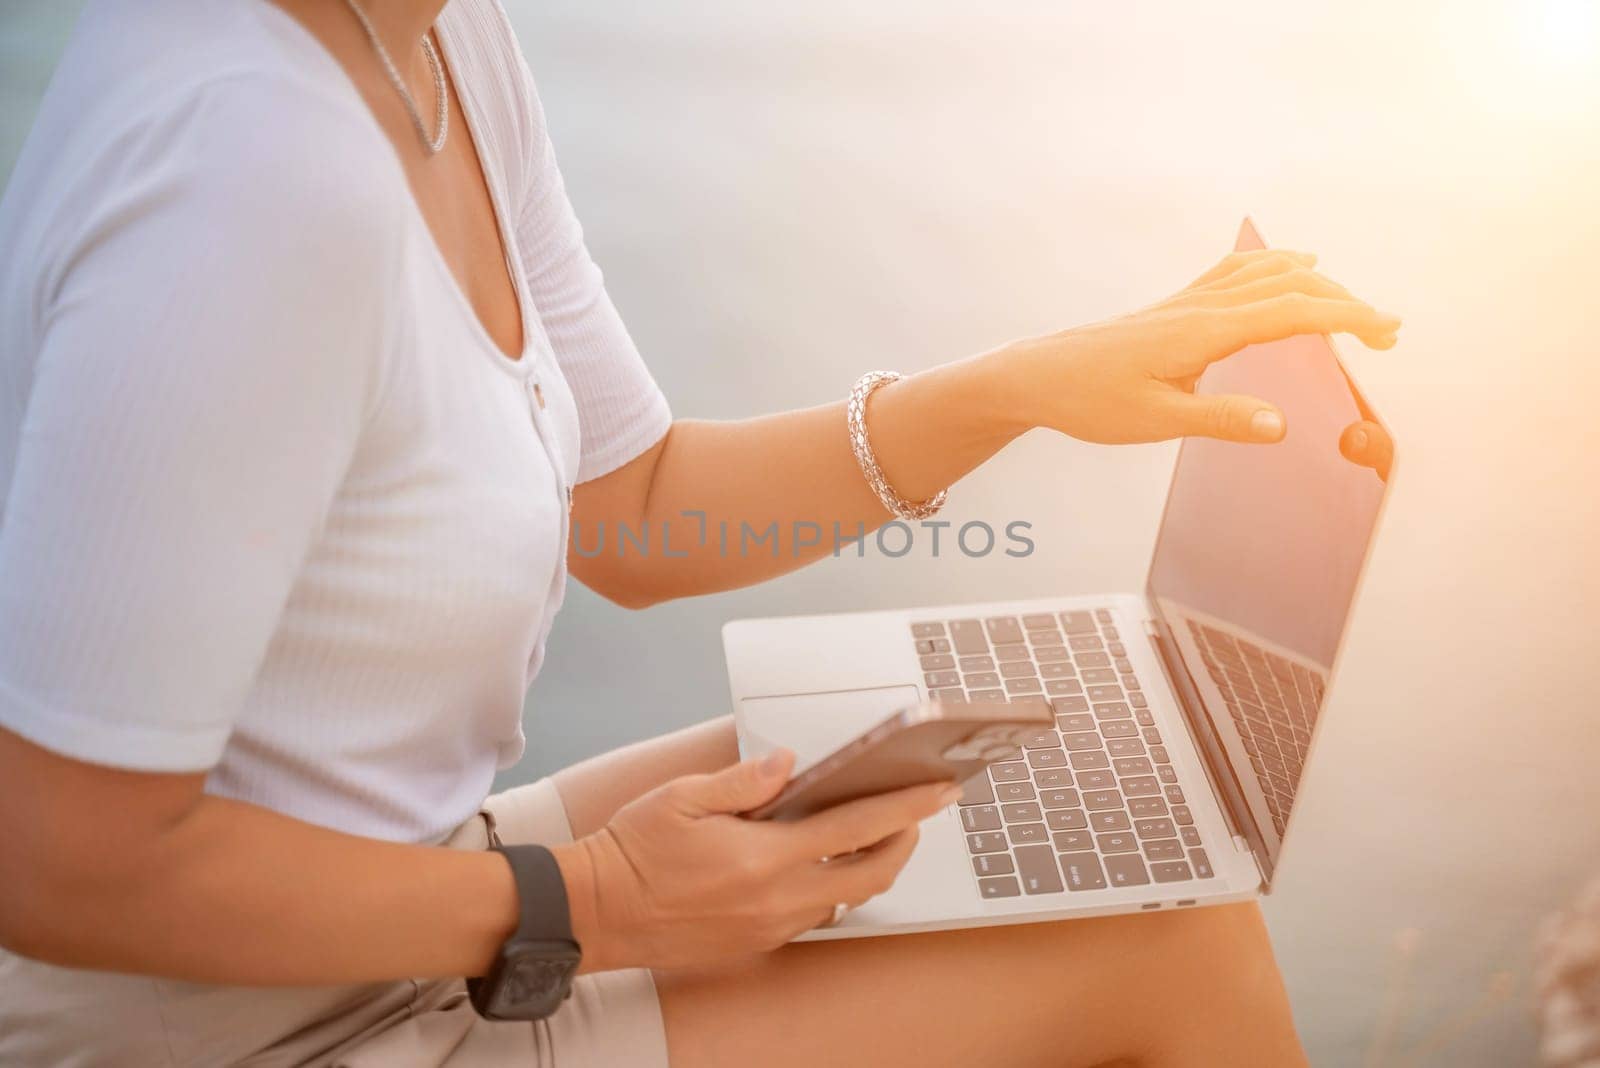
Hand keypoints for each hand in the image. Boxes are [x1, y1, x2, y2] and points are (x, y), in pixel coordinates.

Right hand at [552, 750, 957, 972]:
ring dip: (869, 865)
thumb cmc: (633, 851)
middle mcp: (776, 899)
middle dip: (905, 841)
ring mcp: (770, 926)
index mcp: (763, 857)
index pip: (856, 830)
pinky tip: (822, 860)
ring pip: (845, 897)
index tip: (939, 790)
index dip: (906, 808)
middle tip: (918, 810)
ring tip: (875, 830)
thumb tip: (788, 764)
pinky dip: (831, 884)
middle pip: (871, 874)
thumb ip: (744, 780)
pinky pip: (814, 913)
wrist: (596, 912)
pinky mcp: (757, 942)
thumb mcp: (683, 797)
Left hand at [1001, 248, 1400, 444]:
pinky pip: (1236, 271)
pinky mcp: (1175, 305)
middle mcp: (1200, 306)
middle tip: (1388, 333)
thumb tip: (1282, 425)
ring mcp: (1187, 300)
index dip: (1347, 318)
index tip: (1390, 330)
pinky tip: (1292, 266)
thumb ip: (1220, 419)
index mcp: (1202, 331)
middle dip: (1345, 303)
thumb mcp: (1155, 421)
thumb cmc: (1089, 400)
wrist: (1036, 375)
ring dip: (1316, 283)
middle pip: (1289, 287)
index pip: (1292, 313)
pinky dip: (1276, 265)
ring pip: (1265, 273)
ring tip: (1354, 305)